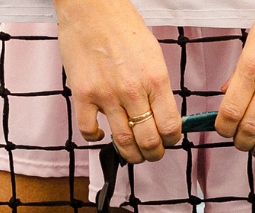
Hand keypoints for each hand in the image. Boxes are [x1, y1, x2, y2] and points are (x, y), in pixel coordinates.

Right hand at [53, 0, 181, 164]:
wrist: (92, 7)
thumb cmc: (123, 27)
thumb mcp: (152, 55)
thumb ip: (156, 87)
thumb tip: (162, 116)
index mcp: (155, 78)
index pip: (170, 126)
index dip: (171, 140)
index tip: (168, 140)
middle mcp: (132, 89)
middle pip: (148, 140)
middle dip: (153, 154)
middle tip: (151, 153)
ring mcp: (106, 94)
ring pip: (123, 142)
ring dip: (130, 154)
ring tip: (131, 153)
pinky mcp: (83, 95)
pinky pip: (89, 131)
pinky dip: (95, 138)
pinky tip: (100, 132)